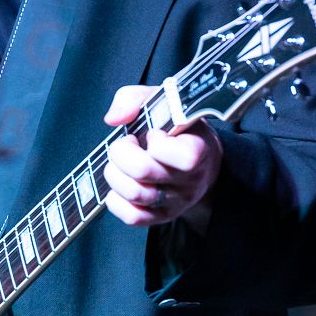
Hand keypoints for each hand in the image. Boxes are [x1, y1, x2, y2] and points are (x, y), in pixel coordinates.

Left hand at [102, 85, 221, 228]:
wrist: (200, 159)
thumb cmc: (178, 128)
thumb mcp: (165, 102)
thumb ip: (136, 98)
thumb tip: (115, 118)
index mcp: (199, 149)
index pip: (184, 156)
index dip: (158, 142)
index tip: (153, 133)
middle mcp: (190, 180)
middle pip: (144, 172)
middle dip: (122, 152)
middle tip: (127, 144)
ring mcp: (176, 202)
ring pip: (134, 194)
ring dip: (115, 173)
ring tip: (121, 163)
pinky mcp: (161, 217)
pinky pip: (132, 216)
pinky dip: (116, 199)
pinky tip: (122, 183)